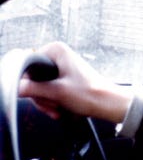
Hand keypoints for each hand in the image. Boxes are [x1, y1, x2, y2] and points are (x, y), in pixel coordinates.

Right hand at [17, 41, 131, 123]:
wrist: (107, 103)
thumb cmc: (90, 94)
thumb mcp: (56, 92)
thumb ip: (33, 89)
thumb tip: (18, 87)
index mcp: (56, 50)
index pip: (27, 68)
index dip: (32, 85)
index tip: (42, 96)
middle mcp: (58, 54)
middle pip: (33, 79)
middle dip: (41, 96)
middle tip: (53, 105)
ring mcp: (61, 66)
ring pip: (40, 87)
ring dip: (47, 101)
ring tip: (58, 108)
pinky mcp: (64, 77)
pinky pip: (49, 90)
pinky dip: (52, 101)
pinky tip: (60, 109)